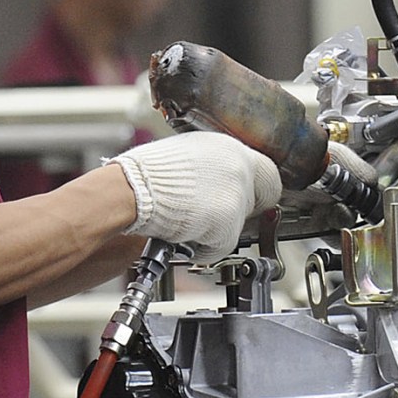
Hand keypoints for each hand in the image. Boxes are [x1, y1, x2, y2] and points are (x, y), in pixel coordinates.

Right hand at [110, 131, 282, 261]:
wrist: (131, 190)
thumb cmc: (143, 175)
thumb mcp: (183, 157)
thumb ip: (209, 168)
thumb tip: (214, 185)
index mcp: (227, 147)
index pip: (266, 171)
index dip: (256, 190)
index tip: (249, 201)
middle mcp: (239, 167)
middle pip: (262, 198)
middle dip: (241, 213)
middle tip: (216, 220)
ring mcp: (236, 195)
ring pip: (239, 225)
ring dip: (215, 231)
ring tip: (184, 224)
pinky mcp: (227, 224)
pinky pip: (222, 247)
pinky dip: (203, 249)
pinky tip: (182, 237)